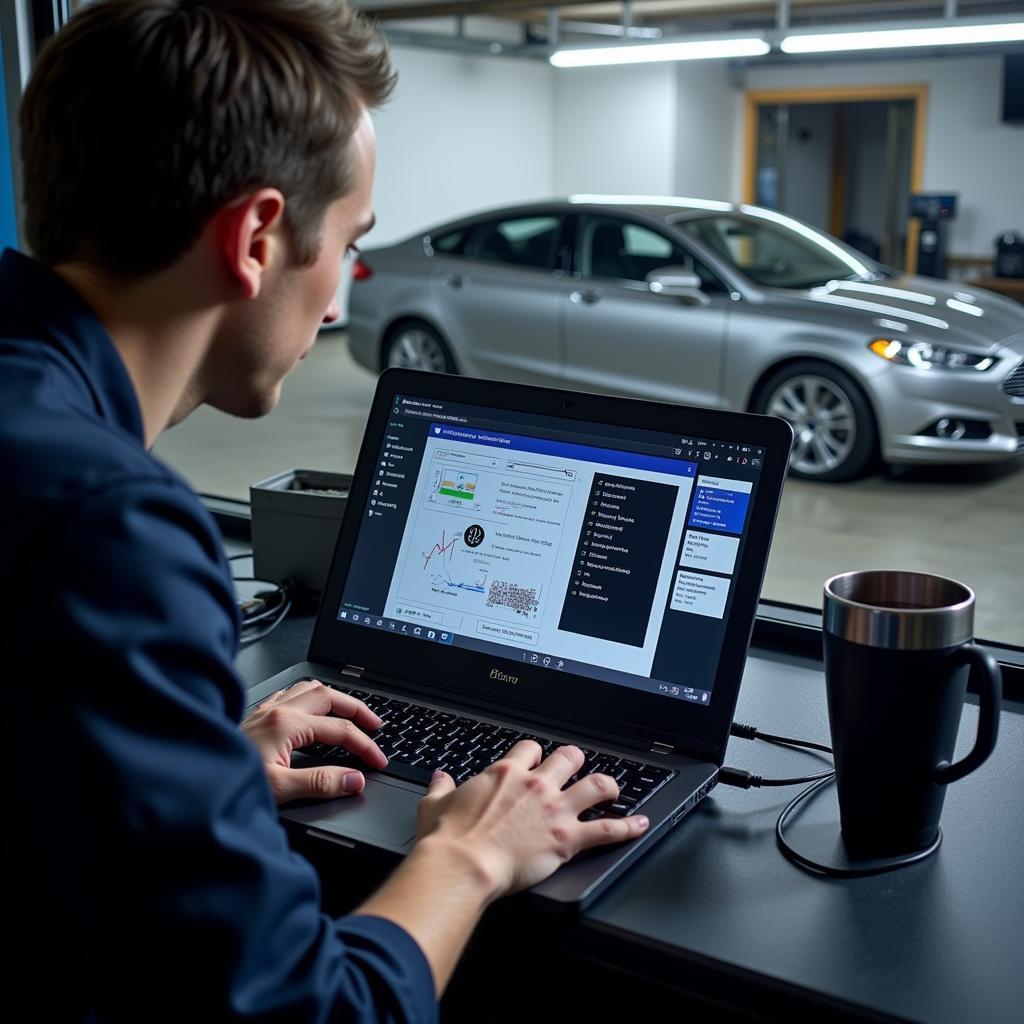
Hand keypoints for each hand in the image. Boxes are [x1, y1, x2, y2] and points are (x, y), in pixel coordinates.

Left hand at [241, 679, 387, 804]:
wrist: (190, 781)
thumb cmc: (227, 783)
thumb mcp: (279, 790)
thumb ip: (321, 783)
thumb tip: (354, 779)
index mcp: (286, 724)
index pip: (340, 730)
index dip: (365, 745)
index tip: (377, 761)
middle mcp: (276, 710)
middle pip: (329, 696)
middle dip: (356, 709)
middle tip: (375, 724)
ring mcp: (264, 710)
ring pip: (309, 688)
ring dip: (333, 698)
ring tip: (349, 712)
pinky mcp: (254, 716)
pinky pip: (288, 694)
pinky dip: (307, 698)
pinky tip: (308, 709)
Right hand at [415, 741, 649, 898]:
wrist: (463, 865)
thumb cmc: (449, 840)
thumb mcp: (435, 805)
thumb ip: (441, 787)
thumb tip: (440, 778)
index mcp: (505, 774)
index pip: (530, 748)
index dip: (535, 754)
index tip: (534, 762)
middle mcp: (536, 785)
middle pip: (568, 756)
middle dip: (575, 760)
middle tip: (577, 768)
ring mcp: (555, 810)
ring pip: (596, 784)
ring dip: (608, 785)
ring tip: (614, 789)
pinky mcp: (567, 839)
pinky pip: (608, 829)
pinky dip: (628, 827)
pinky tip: (640, 825)